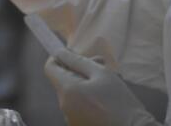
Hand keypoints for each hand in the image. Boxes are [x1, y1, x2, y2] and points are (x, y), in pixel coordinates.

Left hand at [45, 50, 160, 125]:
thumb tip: (60, 53)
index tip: (73, 56)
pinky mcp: (77, 125)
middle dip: (78, 70)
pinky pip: (77, 106)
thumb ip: (78, 61)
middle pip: (62, 80)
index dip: (59, 58)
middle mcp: (63, 106)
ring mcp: (69, 118)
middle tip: (100, 66)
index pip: (50, 67)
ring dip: (84, 84)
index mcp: (67, 91)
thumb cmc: (120, 103)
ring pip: (71, 92)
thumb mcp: (102, 74)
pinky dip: (86, 98)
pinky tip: (105, 100)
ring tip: (106, 86)